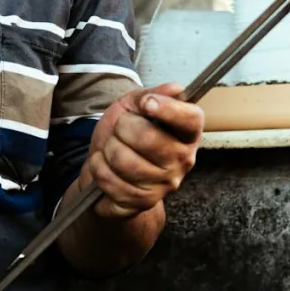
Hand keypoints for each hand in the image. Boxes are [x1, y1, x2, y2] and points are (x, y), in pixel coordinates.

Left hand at [83, 82, 203, 218]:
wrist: (108, 167)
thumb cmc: (125, 134)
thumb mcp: (134, 105)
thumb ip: (152, 94)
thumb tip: (174, 89)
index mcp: (187, 132)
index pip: (190, 119)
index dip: (168, 109)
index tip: (147, 103)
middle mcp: (183, 160)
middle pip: (148, 138)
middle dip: (122, 129)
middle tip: (119, 131)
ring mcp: (165, 184)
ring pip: (124, 161)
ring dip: (108, 150)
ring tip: (111, 149)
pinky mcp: (144, 202)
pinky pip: (111, 181)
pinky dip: (99, 169)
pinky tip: (105, 167)